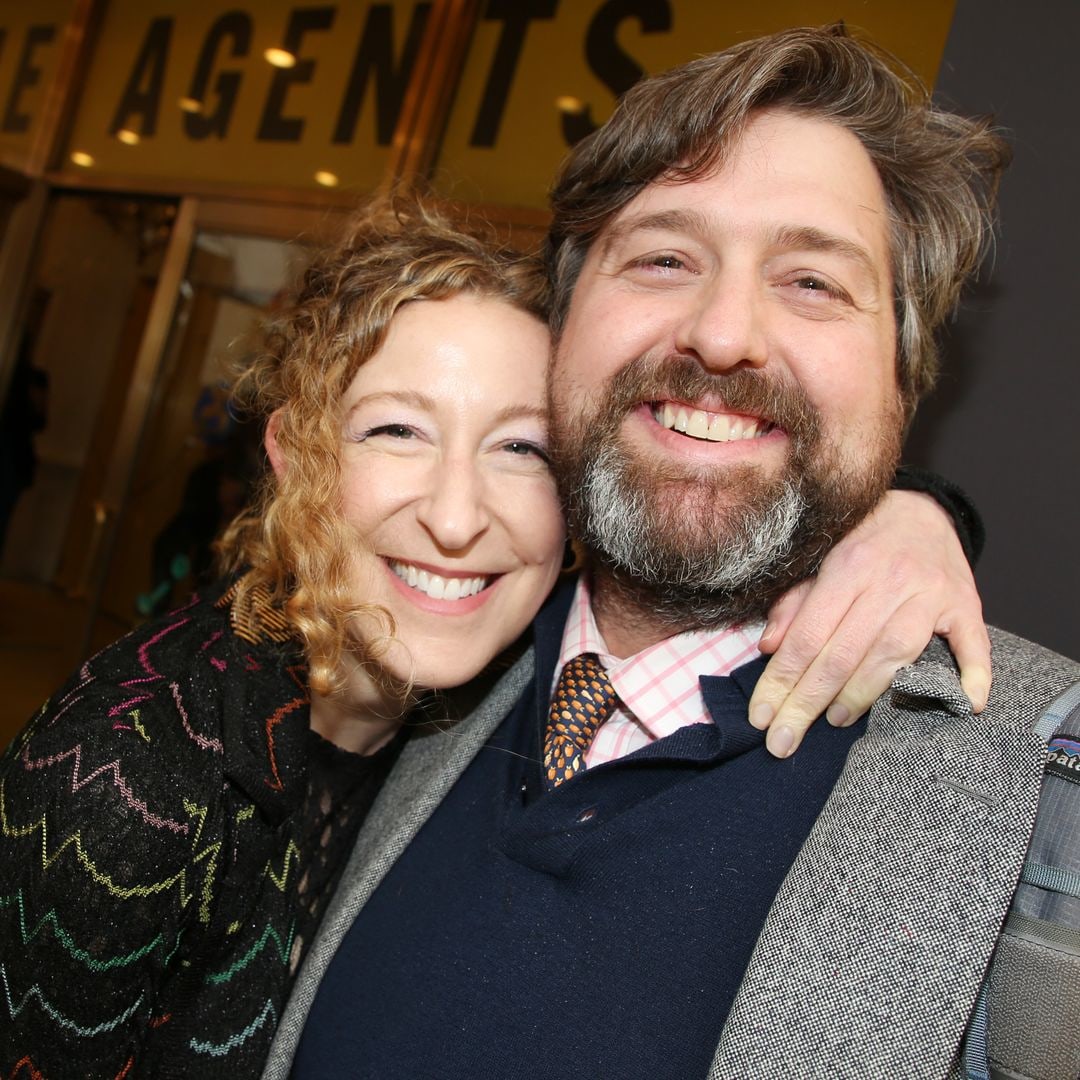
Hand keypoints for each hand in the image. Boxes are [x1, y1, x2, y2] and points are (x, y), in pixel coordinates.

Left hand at [749, 490, 990, 756]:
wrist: (925, 509)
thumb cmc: (863, 540)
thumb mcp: (820, 557)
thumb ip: (794, 602)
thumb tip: (769, 647)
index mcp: (847, 566)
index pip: (808, 636)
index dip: (782, 680)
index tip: (760, 717)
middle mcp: (890, 579)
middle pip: (844, 653)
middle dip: (808, 703)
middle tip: (784, 742)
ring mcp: (932, 592)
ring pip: (894, 653)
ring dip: (862, 694)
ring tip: (834, 722)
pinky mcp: (967, 603)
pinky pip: (973, 643)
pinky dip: (973, 674)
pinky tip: (967, 703)